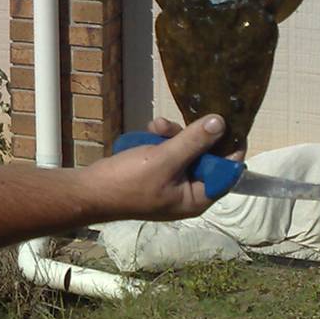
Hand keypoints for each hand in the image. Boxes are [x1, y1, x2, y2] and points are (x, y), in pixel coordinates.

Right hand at [81, 114, 229, 221]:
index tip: (229, 120)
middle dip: (192, 136)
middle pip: (204, 158)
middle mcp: (187, 192)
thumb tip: (221, 123)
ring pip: (184, 150)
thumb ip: (193, 142)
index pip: (227, 172)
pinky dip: (160, 140)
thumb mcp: (164, 159)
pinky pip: (166, 152)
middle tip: (181, 121)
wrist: (89, 190)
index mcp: (197, 198)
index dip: (230, 147)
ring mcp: (170, 182)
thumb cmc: (129, 181)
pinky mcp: (154, 172)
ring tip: (156, 126)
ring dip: (173, 134)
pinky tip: (148, 131)